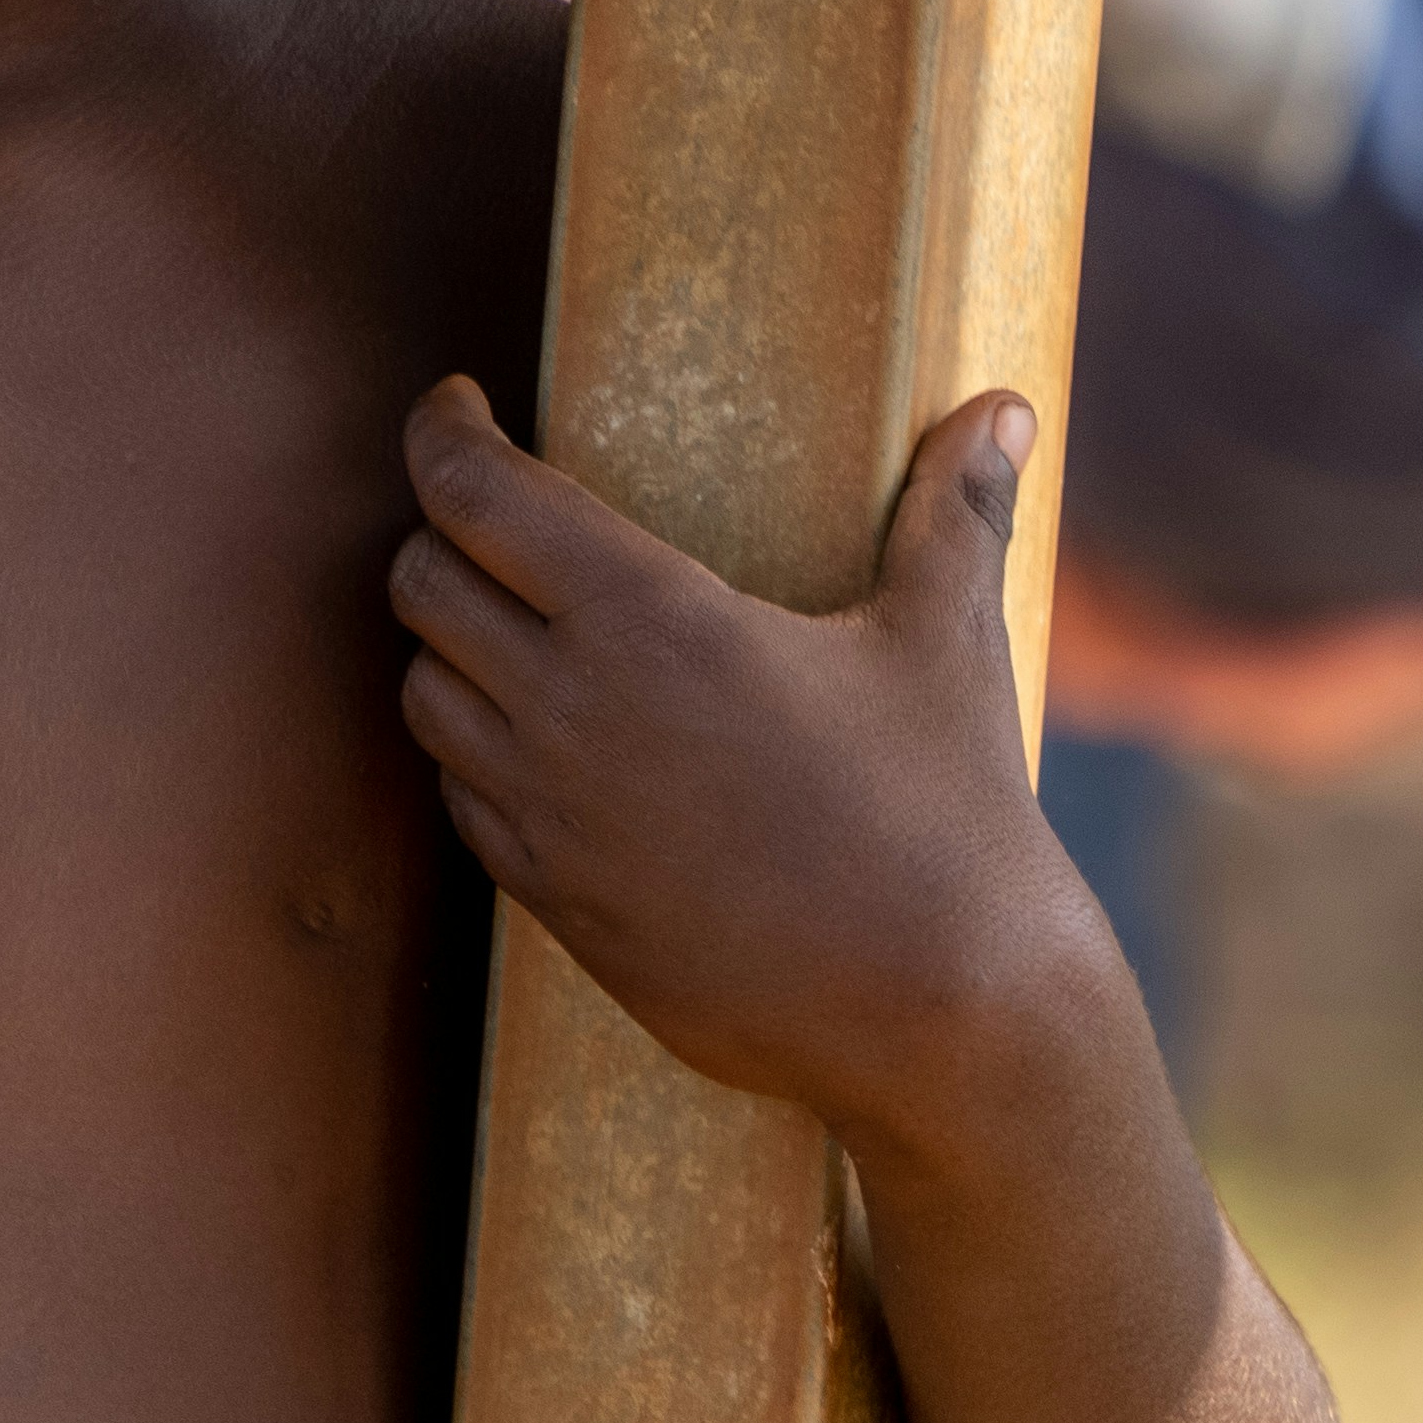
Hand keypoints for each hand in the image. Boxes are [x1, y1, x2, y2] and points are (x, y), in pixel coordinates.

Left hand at [389, 374, 1107, 1153]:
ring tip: (507, 621)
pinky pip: (463, 800)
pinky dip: (475, 752)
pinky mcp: (556, 903)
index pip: (473, 492)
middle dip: (442, 531)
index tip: (455, 402)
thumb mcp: (947, 644)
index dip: (440, 431)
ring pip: (422, 695)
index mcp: (649, 618)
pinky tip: (536, 738)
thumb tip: (1001, 410)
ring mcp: (551, 817)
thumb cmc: (951, 816)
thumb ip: (952, 512)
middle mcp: (571, 709)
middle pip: (420, 584)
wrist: (947, 1019)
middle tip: (494, 514)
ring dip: (445, 648)